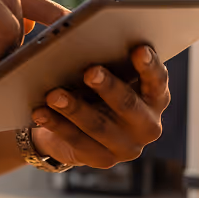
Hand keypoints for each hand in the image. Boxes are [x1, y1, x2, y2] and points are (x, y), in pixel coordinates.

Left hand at [30, 45, 169, 168]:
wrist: (82, 123)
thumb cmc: (100, 85)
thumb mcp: (111, 71)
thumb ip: (111, 59)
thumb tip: (92, 37)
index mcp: (155, 97)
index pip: (157, 80)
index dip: (149, 65)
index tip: (139, 49)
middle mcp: (148, 125)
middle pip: (128, 104)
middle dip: (108, 87)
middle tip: (90, 71)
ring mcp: (127, 147)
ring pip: (99, 125)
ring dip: (74, 108)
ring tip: (54, 94)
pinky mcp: (103, 160)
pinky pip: (77, 142)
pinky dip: (57, 125)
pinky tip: (41, 112)